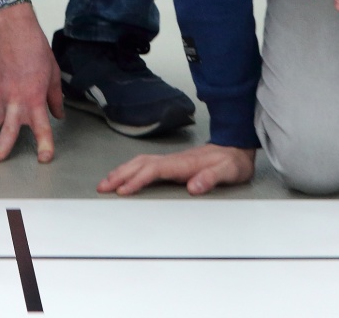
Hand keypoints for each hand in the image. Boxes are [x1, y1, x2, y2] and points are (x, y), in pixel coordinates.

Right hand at [0, 6, 64, 163]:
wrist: (13, 29)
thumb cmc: (35, 47)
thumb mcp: (53, 73)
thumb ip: (55, 97)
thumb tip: (58, 114)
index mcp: (35, 98)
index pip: (42, 127)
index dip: (44, 145)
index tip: (44, 158)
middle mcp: (15, 101)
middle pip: (6, 132)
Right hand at [98, 144, 256, 195]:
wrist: (236, 147)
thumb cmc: (232, 162)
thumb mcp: (228, 171)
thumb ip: (211, 178)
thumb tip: (193, 187)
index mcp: (184, 163)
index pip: (154, 170)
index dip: (137, 180)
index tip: (123, 191)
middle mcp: (173, 160)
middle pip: (140, 164)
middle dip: (120, 175)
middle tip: (102, 187)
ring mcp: (171, 160)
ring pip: (140, 162)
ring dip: (122, 171)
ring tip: (106, 182)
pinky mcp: (171, 163)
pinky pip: (145, 164)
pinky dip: (130, 169)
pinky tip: (124, 175)